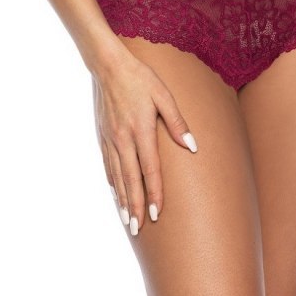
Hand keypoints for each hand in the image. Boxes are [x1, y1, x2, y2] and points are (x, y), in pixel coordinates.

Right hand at [92, 45, 197, 236]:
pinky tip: (116, 193)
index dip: (154, 193)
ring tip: (128, 220)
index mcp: (141, 130)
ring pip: (117, 176)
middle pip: (131, 180)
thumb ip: (176, 121)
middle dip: (136, 206)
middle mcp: (123, 139)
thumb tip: (192, 146)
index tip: (157, 214)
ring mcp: (110, 138)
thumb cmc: (139, 77)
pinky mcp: (102, 135)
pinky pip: (108, 165)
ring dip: (123, 200)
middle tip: (139, 229)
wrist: (108, 66)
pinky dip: (112, 182)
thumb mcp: (163, 94)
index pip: (149, 169)